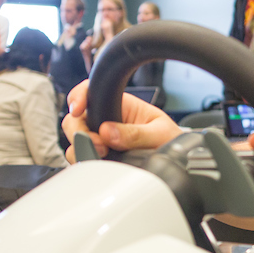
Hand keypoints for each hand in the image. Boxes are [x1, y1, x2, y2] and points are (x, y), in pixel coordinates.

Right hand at [62, 80, 182, 161]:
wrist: (179, 159)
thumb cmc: (170, 139)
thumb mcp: (159, 133)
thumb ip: (135, 133)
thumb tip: (108, 132)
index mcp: (121, 104)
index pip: (91, 90)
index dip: (79, 96)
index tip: (77, 109)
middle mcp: (106, 119)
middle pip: (75, 118)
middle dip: (79, 131)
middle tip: (99, 144)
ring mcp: (100, 138)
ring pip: (75, 139)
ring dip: (81, 147)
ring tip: (103, 154)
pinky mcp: (99, 155)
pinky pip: (81, 156)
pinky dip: (84, 160)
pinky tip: (100, 162)